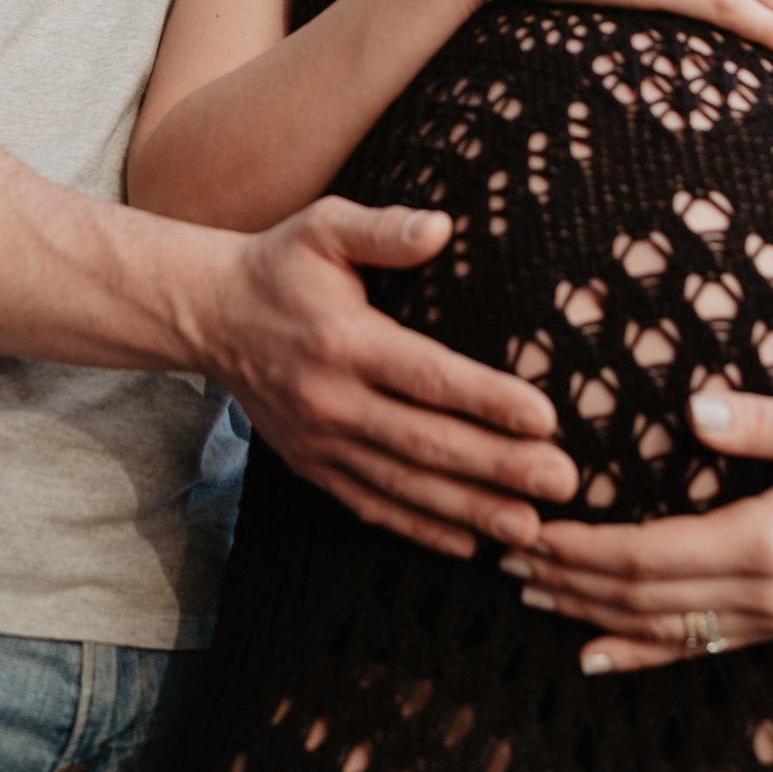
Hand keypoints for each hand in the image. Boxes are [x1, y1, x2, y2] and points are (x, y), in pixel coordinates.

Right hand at [197, 195, 579, 556]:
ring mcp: (320, 441)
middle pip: (426, 442)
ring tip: (530, 528)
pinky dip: (420, 529)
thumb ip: (383, 229)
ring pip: (405, 486)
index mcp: (344, 340)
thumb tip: (440, 228)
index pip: (427, 376)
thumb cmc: (281, 264)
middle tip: (563, 482)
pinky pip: (371, 506)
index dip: (487, 399)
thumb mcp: (325, 227)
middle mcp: (331, 399)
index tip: (545, 417)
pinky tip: (468, 544)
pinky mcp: (312, 465)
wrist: (209, 315)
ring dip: (470, 511)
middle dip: (499, 466)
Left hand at [498, 388, 772, 671]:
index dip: (584, 548)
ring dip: (586, 612)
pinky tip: (591, 655)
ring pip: (658, 627)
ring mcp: (767, 616)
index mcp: (766, 540)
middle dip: (567, 578)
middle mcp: (761, 592)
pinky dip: (637, 654)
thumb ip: (764, 420)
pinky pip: (693, 648)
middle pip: (642, 596)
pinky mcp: (772, 621)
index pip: (650, 553)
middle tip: (501, 556)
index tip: (530, 528)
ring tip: (524, 589)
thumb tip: (696, 408)